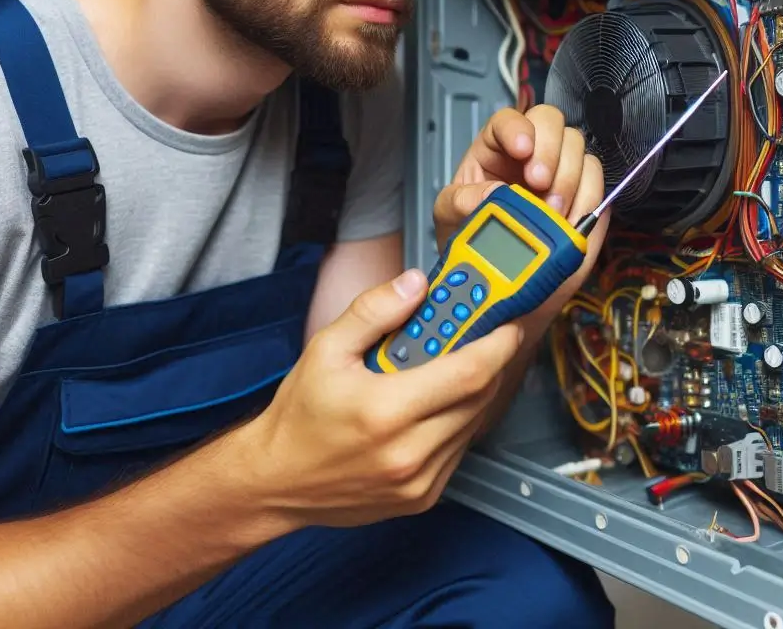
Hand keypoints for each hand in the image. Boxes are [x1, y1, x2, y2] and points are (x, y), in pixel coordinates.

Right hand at [246, 270, 521, 527]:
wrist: (276, 482)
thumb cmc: (300, 415)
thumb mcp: (327, 348)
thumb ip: (374, 311)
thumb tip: (417, 284)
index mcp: (386, 411)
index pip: (469, 372)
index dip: (498, 344)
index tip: (507, 323)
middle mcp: (409, 452)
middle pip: (480, 396)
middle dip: (488, 361)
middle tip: (481, 336)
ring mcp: (419, 481)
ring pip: (474, 424)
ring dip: (473, 392)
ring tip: (451, 368)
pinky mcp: (423, 497)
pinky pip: (459, 449)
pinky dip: (458, 421)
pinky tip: (434, 404)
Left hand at [433, 104, 608, 320]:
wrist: (495, 275)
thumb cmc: (469, 234)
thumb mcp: (450, 215)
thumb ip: (462, 202)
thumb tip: (494, 193)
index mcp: (494, 148)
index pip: (509, 119)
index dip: (518, 128)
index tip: (522, 150)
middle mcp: (530, 151)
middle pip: (552, 121)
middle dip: (550, 150)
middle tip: (540, 184)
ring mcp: (559, 170)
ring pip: (578, 148)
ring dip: (569, 179)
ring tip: (552, 212)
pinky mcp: (581, 194)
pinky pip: (596, 182)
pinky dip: (587, 201)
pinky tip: (568, 222)